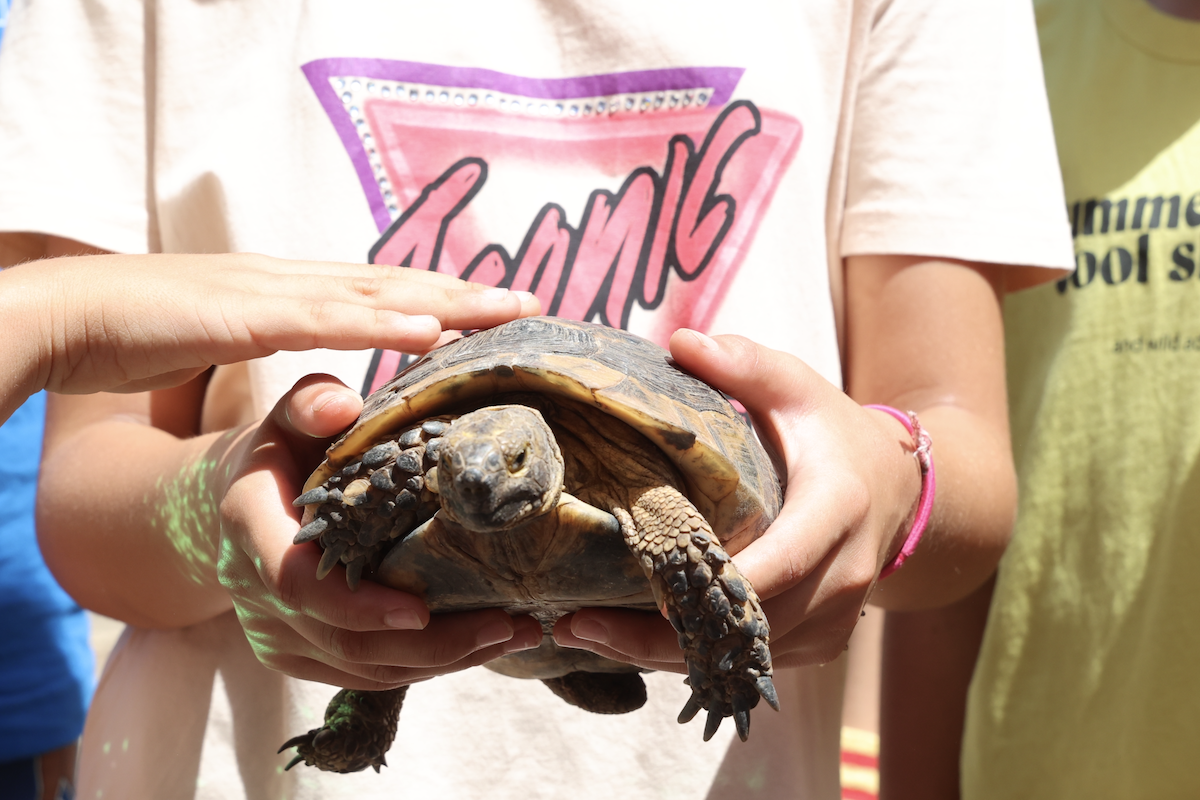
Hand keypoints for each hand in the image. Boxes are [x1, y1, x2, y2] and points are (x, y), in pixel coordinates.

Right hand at [1, 251, 537, 402]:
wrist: (76, 309)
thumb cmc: (148, 327)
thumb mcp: (231, 334)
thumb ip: (276, 340)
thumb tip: (317, 364)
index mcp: (294, 290)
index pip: (383, 290)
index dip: (443, 298)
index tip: (500, 308)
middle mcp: (297, 283)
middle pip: (397, 284)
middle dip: (466, 293)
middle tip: (533, 301)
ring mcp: (275, 293)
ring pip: (376, 292)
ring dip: (445, 299)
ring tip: (507, 308)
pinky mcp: (246, 316)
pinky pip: (326, 319)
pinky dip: (381, 321)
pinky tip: (430, 328)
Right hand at [217, 374, 542, 689]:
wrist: (234, 505)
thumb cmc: (281, 451)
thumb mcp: (289, 417)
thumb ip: (310, 402)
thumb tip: (342, 404)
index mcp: (250, 526)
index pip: (297, 582)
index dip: (359, 606)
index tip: (421, 612)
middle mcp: (255, 593)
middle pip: (345, 641)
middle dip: (431, 644)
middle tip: (505, 625)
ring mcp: (276, 632)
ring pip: (363, 669)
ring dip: (442, 661)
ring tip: (512, 634)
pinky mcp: (299, 655)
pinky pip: (365, 677)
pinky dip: (425, 667)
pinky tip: (481, 645)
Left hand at [554, 330, 920, 670]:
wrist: (898, 490)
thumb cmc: (834, 433)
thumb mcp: (797, 386)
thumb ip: (744, 363)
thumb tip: (680, 341)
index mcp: (836, 508)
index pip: (776, 563)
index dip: (709, 585)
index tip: (639, 592)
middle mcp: (844, 575)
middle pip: (749, 626)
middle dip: (660, 636)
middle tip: (575, 626)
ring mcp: (836, 618)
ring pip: (746, 657)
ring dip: (668, 656)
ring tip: (587, 637)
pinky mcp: (821, 643)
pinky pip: (755, 663)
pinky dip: (698, 658)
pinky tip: (634, 643)